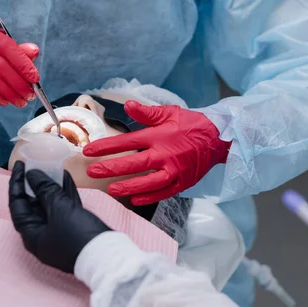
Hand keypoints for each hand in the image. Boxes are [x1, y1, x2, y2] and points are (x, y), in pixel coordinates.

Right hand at [0, 26, 39, 106]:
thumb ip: (15, 50)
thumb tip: (34, 50)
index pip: (10, 48)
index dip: (24, 64)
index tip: (35, 78)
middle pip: (4, 67)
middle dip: (20, 84)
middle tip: (30, 94)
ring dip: (11, 93)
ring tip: (21, 101)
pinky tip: (5, 102)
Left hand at [8, 161, 109, 273]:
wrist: (107, 256)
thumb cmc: (77, 235)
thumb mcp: (59, 209)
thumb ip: (44, 189)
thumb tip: (32, 174)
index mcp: (31, 234)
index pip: (17, 205)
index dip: (17, 183)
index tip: (20, 164)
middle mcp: (43, 234)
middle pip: (34, 205)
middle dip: (35, 183)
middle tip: (36, 164)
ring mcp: (59, 231)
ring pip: (51, 204)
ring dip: (51, 186)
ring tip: (52, 166)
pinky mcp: (75, 228)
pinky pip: (65, 207)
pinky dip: (64, 193)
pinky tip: (66, 177)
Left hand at [83, 102, 230, 205]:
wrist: (218, 139)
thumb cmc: (192, 124)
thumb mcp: (170, 112)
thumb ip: (147, 112)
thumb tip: (127, 106)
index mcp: (159, 136)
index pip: (127, 141)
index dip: (106, 146)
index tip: (89, 150)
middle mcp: (165, 154)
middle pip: (134, 163)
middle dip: (110, 168)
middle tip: (92, 171)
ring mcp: (175, 171)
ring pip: (147, 182)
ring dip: (128, 187)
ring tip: (111, 189)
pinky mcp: (183, 182)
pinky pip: (164, 193)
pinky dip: (149, 197)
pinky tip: (135, 200)